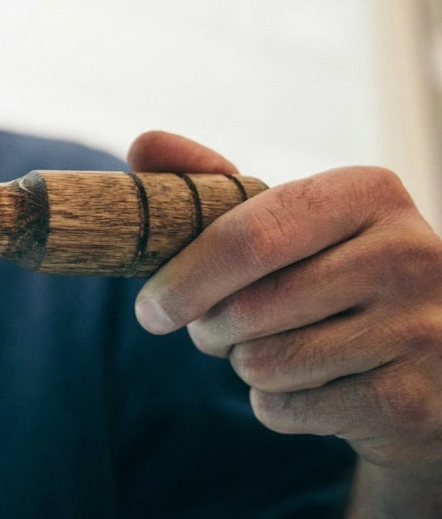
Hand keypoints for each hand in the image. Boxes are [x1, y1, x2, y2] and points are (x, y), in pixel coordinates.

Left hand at [129, 131, 441, 494]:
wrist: (431, 356)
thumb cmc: (331, 272)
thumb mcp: (287, 219)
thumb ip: (213, 181)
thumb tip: (143, 145)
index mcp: (369, 193)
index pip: (248, 237)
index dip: (185, 278)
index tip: (149, 308)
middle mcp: (409, 254)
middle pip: (248, 309)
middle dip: (207, 329)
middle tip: (211, 329)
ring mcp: (422, 330)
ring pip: (264, 364)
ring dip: (246, 366)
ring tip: (275, 348)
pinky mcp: (414, 402)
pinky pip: (290, 410)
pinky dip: (278, 405)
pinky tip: (312, 384)